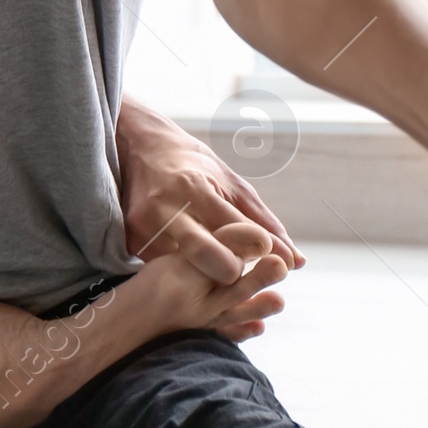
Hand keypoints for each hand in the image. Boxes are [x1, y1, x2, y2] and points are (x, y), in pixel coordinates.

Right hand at [116, 94, 303, 285]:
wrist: (138, 148)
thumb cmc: (193, 164)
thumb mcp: (231, 183)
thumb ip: (264, 223)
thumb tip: (297, 261)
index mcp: (194, 188)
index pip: (235, 230)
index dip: (260, 250)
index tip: (275, 260)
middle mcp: (165, 208)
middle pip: (204, 256)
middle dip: (231, 273)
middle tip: (247, 276)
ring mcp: (142, 227)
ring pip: (182, 272)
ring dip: (207, 280)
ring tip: (224, 275)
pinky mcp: (130, 241)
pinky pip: (164, 272)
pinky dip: (184, 277)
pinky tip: (197, 274)